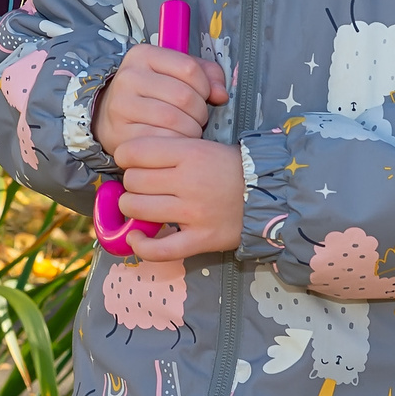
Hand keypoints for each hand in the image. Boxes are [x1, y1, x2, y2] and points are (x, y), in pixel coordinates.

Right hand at [93, 45, 227, 162]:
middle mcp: (129, 76)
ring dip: (191, 130)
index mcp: (143, 55)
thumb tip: (221, 94)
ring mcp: (122, 105)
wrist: (111, 117)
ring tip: (189, 130)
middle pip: (183, 96)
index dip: (205, 86)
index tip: (203, 95)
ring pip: (174, 119)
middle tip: (197, 118)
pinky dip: (177, 144)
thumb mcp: (175, 74)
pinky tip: (176, 141)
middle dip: (200, 112)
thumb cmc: (151, 94)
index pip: (189, 68)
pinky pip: (161, 140)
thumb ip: (206, 74)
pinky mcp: (120, 132)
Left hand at [117, 137, 245, 262]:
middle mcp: (189, 181)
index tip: (130, 161)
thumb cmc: (231, 169)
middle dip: (131, 182)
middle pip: (133, 181)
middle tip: (143, 185)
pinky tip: (137, 236)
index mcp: (189, 153)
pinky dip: (141, 245)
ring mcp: (194, 213)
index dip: (125, 156)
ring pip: (137, 209)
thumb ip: (169, 150)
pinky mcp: (200, 239)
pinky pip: (159, 249)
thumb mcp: (202, 146)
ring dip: (132, 208)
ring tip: (142, 207)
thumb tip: (129, 159)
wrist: (269, 195)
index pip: (135, 151)